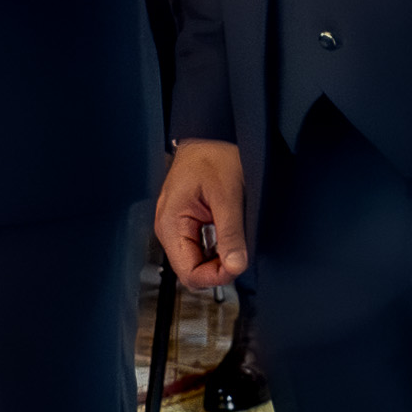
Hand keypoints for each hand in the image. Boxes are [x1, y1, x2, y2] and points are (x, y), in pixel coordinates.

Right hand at [155, 138, 249, 288]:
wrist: (209, 134)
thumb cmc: (212, 155)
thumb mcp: (227, 195)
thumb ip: (231, 233)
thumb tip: (236, 266)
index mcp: (171, 225)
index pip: (188, 273)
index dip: (215, 277)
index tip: (238, 266)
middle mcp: (170, 229)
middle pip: (192, 271)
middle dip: (219, 270)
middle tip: (241, 255)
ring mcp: (178, 227)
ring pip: (198, 262)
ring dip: (219, 260)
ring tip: (236, 242)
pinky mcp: (188, 224)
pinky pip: (201, 249)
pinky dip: (218, 250)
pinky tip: (229, 238)